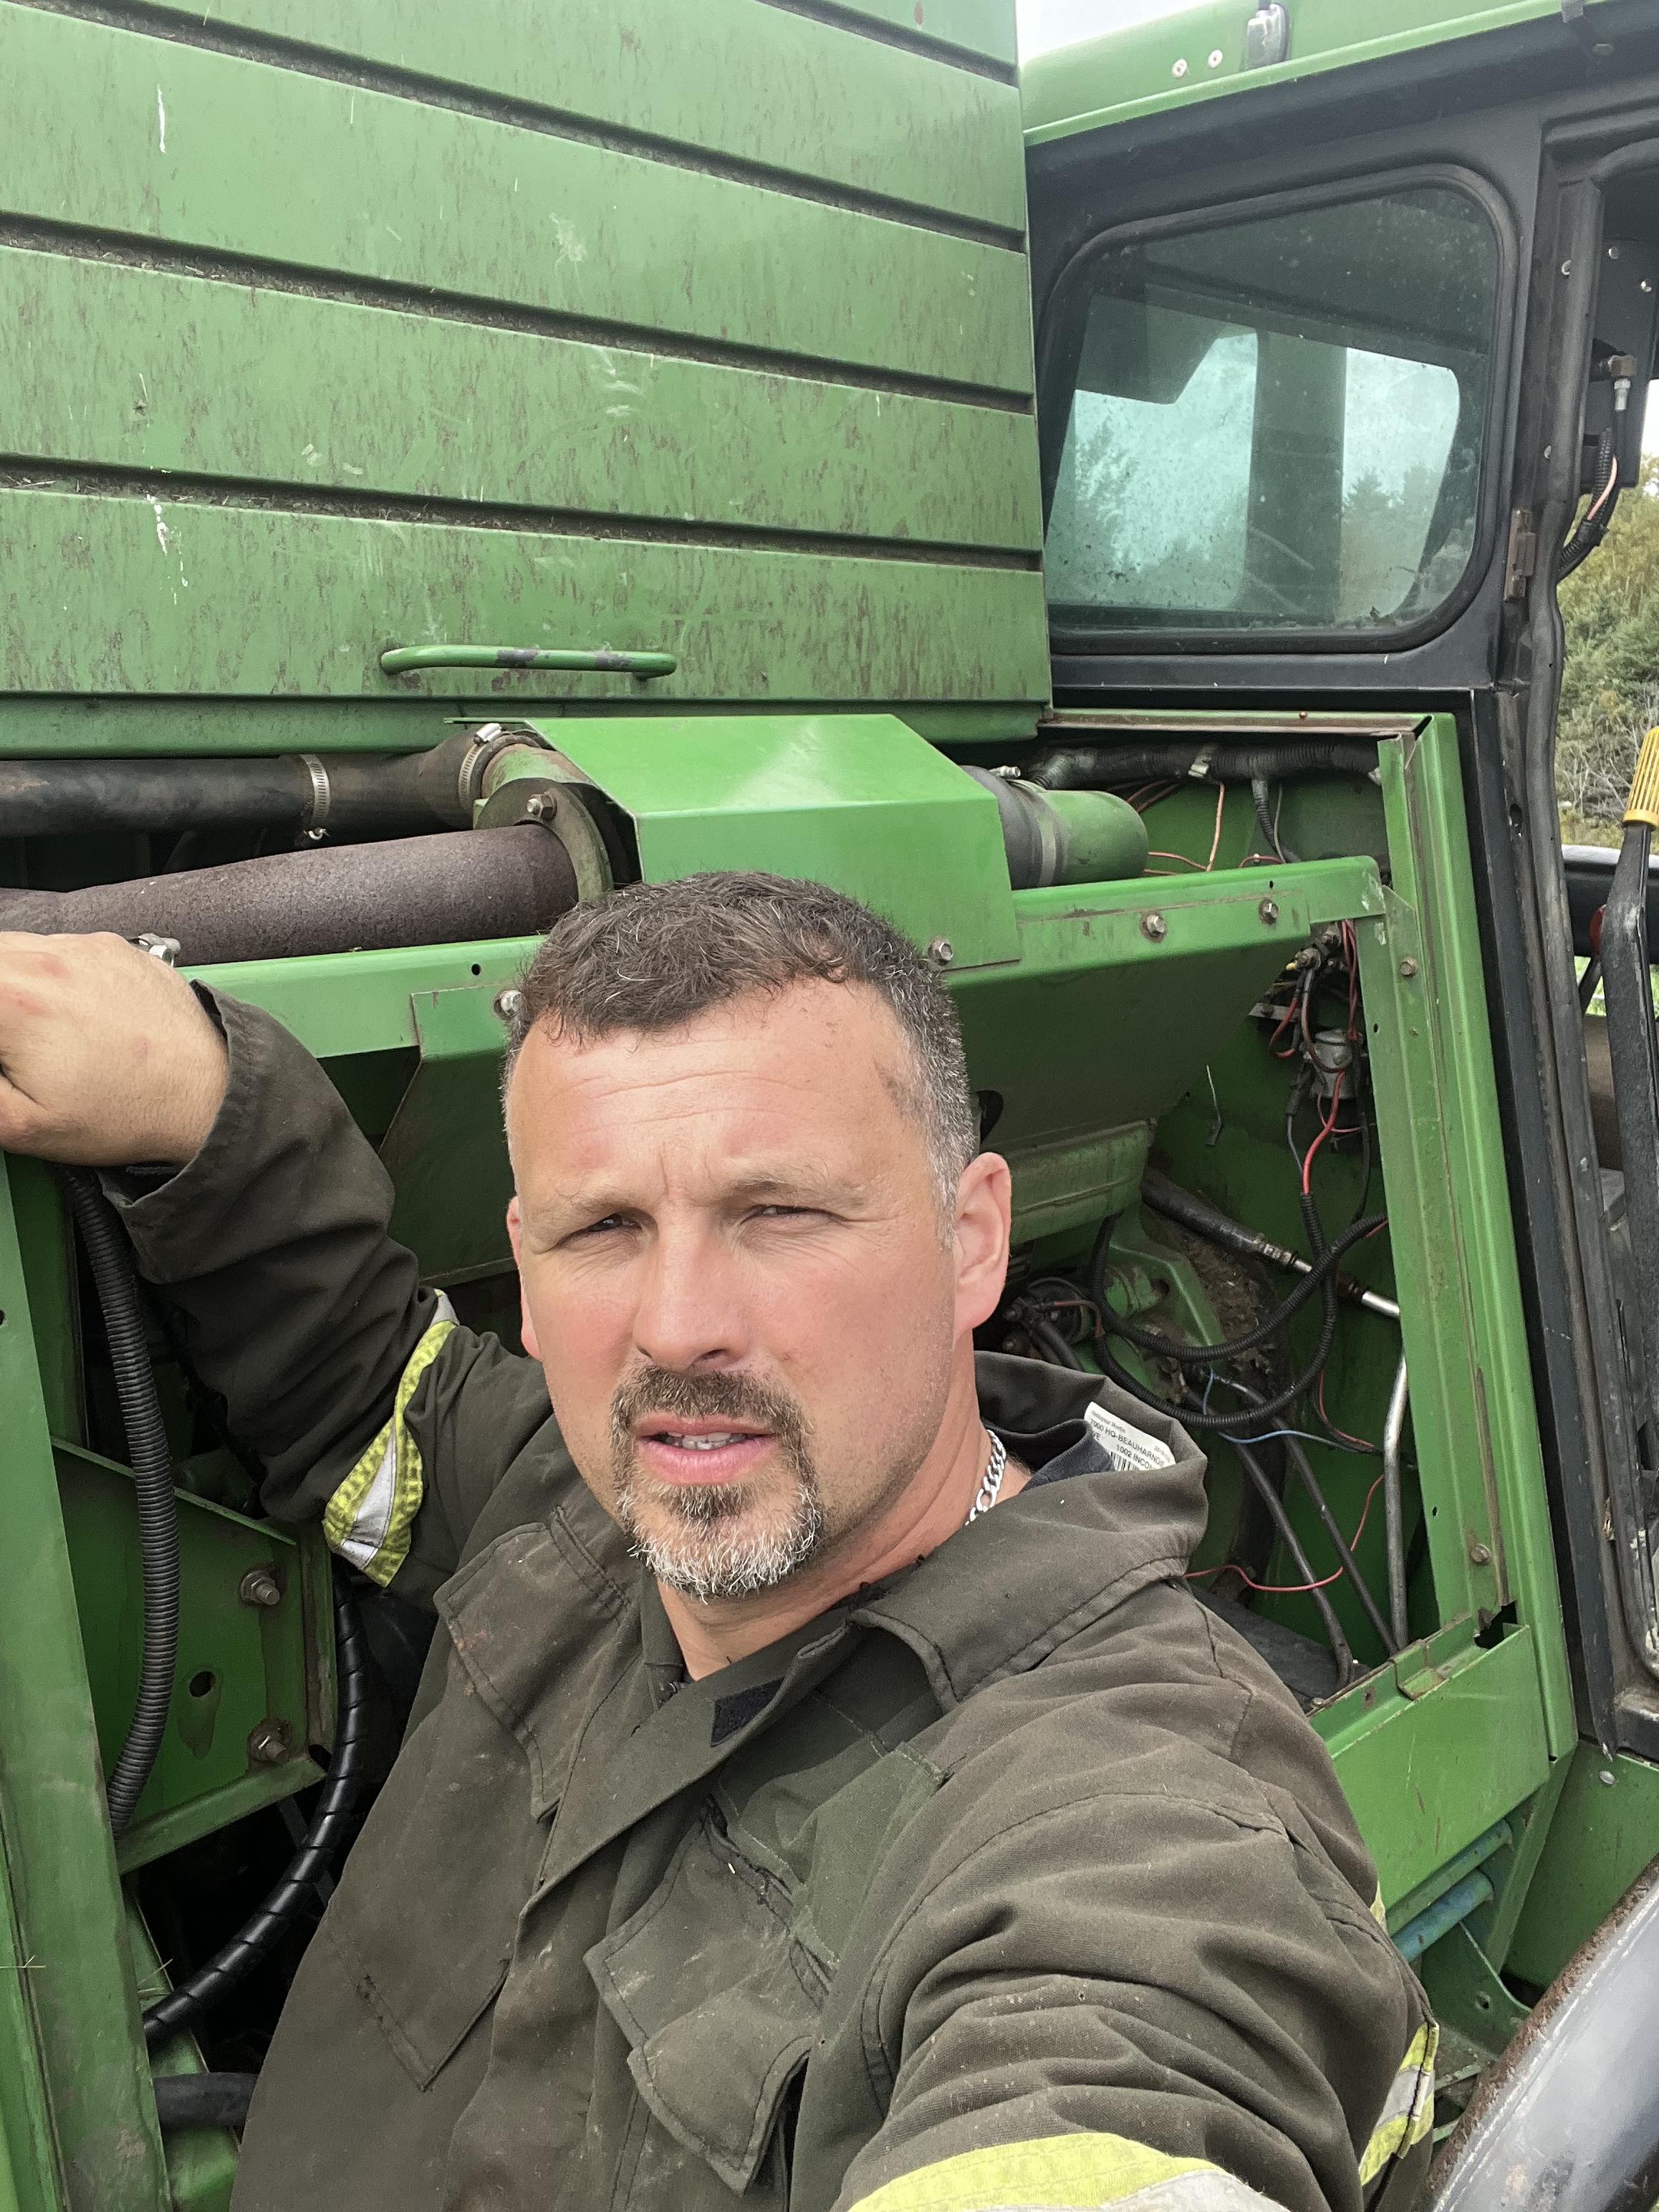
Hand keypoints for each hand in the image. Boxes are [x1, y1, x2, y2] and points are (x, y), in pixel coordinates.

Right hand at [0, 933, 229, 1165]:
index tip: (1, 1052)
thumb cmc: (126, 1112)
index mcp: (12, 1000)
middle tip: (11, 1045)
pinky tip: (59, 1013)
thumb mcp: (22, 1123)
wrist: (208, 1093)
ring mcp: (83, 947)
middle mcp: (47, 959)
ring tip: (25, 1029)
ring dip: (4, 982)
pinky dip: (40, 971)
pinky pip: (53, 946)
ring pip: (9, 947)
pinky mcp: (112, 947)